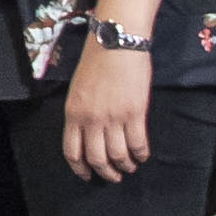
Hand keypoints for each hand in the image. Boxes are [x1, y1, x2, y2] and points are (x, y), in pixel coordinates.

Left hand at [59, 28, 155, 183]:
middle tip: (114, 176)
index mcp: (73, 112)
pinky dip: (141, 154)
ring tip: (130, 166)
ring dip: (125, 165)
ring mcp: (113, 117)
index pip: (72, 151)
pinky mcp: (135, 113)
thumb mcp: (78, 88)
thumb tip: (90, 134)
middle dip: (106, 173)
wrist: (117, 39)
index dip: (81, 168)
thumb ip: (81, 112)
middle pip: (97, 159)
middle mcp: (91, 119)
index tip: (87, 175)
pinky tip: (142, 155)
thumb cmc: (97, 59)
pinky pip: (138, 144)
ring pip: (118, 155)